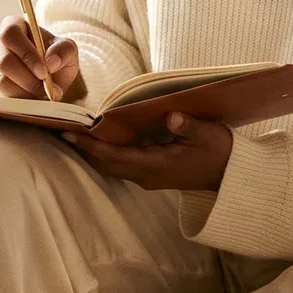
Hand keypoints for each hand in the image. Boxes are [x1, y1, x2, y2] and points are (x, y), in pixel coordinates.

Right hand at [0, 13, 86, 102]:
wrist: (50, 79)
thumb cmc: (56, 59)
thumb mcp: (68, 50)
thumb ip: (64, 50)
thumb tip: (51, 62)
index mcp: (11, 25)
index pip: (10, 35)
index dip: (26, 54)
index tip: (45, 73)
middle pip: (4, 62)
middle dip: (28, 80)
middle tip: (48, 90)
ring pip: (1, 82)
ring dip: (26, 93)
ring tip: (45, 96)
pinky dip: (19, 104)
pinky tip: (33, 101)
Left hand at [62, 112, 231, 191]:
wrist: (231, 176)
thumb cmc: (220, 153)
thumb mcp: (209, 135)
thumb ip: (189, 126)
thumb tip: (171, 116)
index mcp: (156, 166)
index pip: (114, 156)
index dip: (90, 145)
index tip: (70, 133)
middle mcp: (147, 175)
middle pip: (106, 163)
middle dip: (84, 148)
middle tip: (62, 129)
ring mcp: (149, 177)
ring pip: (112, 165)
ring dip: (94, 151)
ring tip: (75, 133)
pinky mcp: (153, 173)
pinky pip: (122, 164)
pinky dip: (107, 153)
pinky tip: (101, 139)